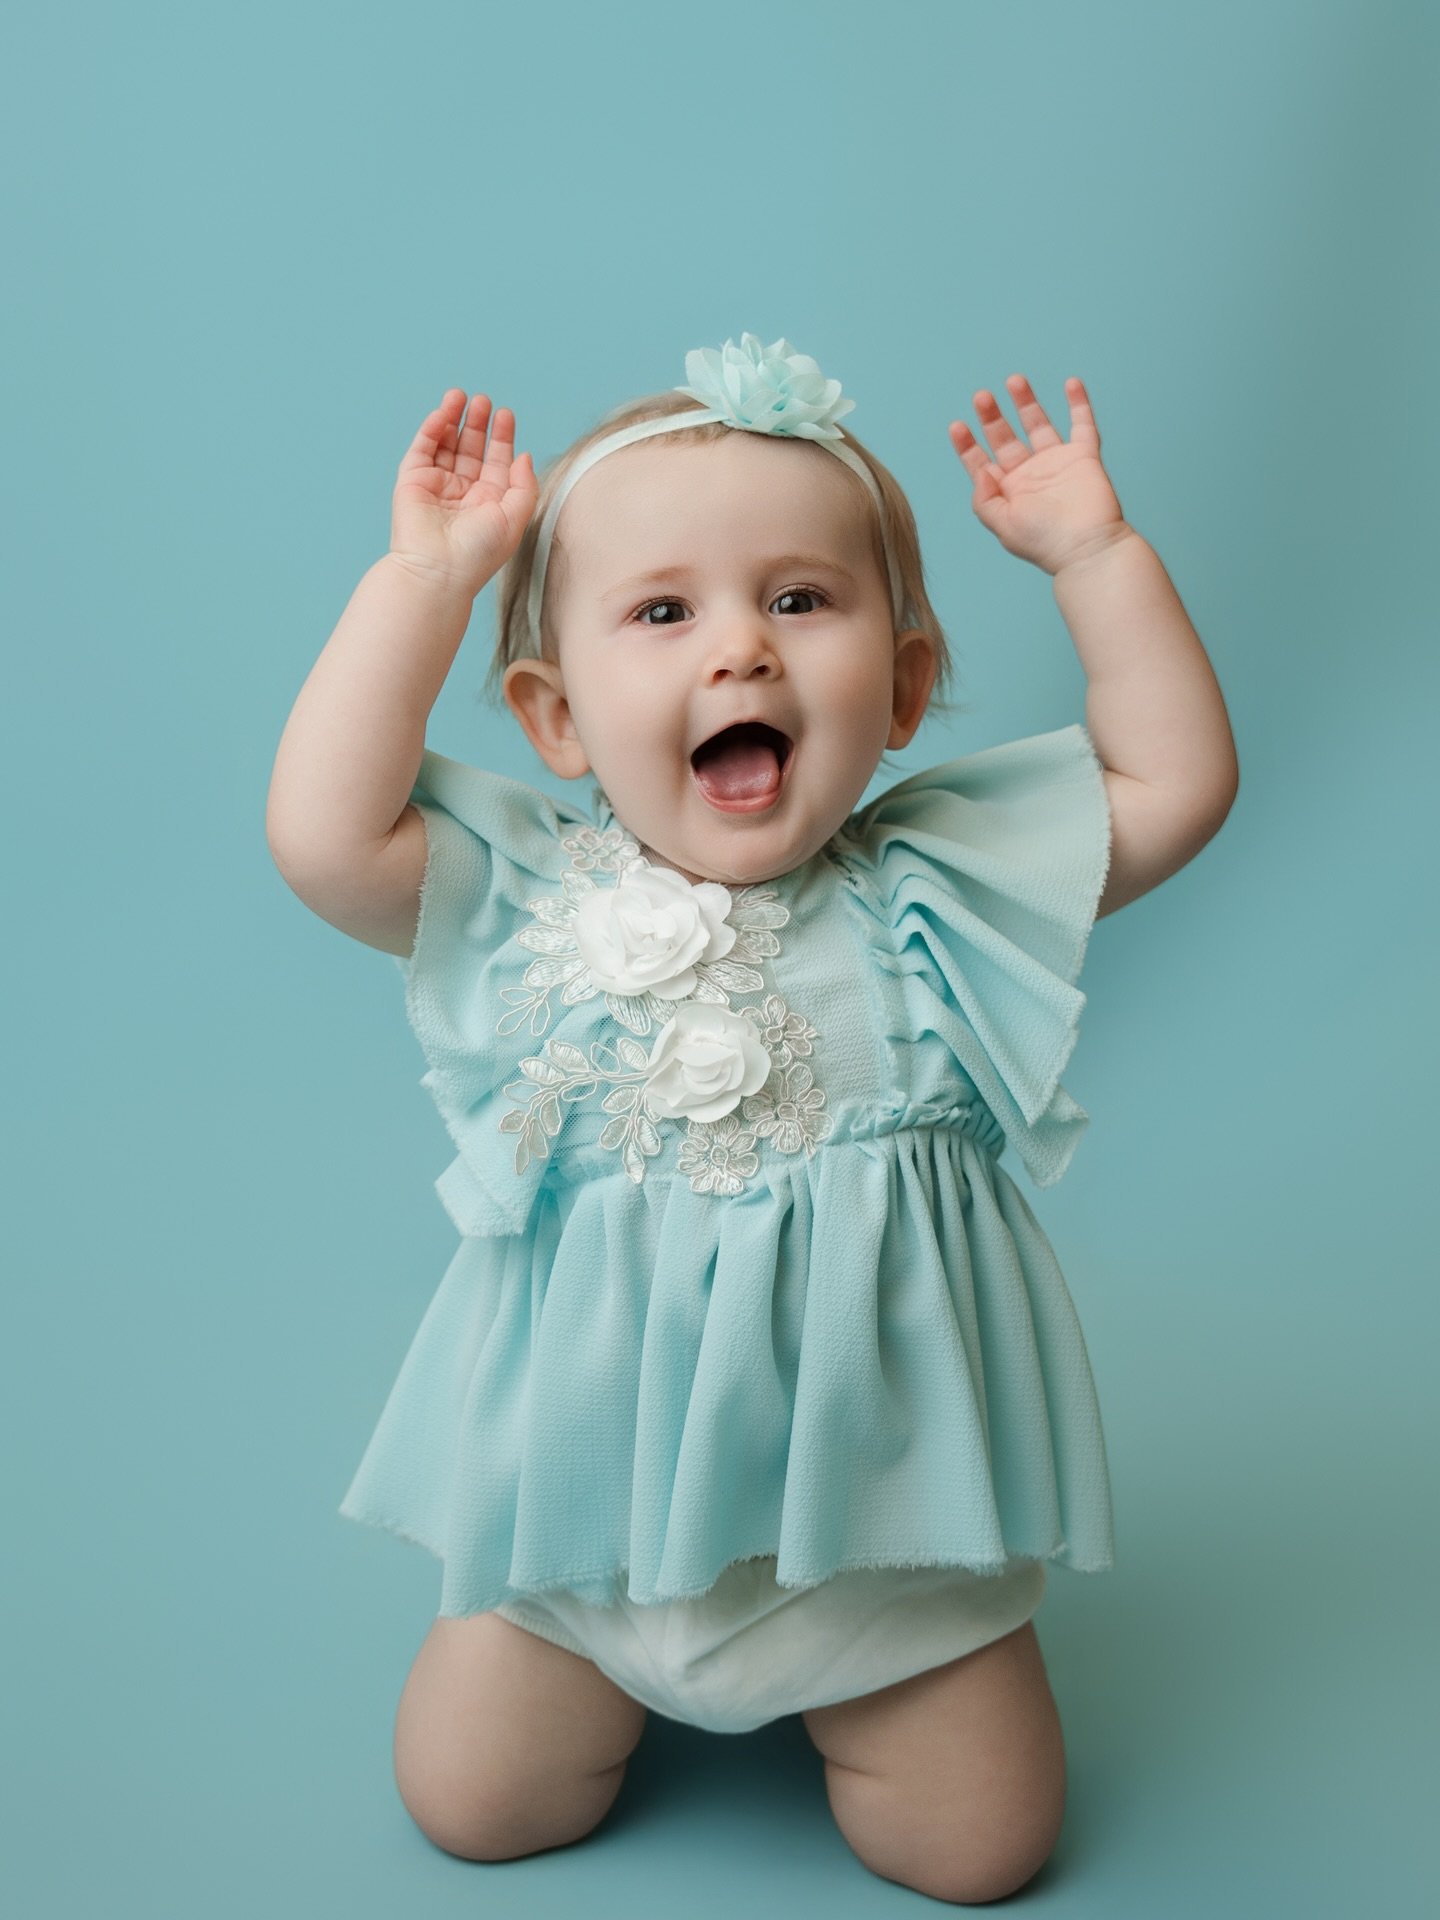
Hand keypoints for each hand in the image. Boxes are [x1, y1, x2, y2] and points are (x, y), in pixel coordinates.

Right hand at [389, 391, 539, 592]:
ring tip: (462, 397)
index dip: (501, 437)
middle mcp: (463, 493)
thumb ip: (525, 486)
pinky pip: (423, 449)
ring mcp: (436, 486)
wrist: (439, 571)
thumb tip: (524, 456)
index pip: (495, 462)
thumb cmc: (479, 553)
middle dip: (477, 423)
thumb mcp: (516, 518)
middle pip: (471, 448)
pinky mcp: (412, 482)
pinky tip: (443, 413)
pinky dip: (432, 429)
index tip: (506, 414)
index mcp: (488, 503)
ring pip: (445, 444)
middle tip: (484, 401)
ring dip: (453, 419)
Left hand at [948, 375, 1129, 575]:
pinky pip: (1083, 425)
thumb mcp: (1002, 525)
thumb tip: (982, 470)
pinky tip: (1071, 383)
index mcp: (1007, 493)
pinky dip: (1079, 403)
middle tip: (981, 397)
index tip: (957, 425)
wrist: (1088, 548)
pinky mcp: (1084, 458)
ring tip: (1014, 380)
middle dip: (992, 417)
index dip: (968, 445)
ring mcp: (1057, 464)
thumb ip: (984, 499)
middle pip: (1006, 438)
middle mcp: (1030, 476)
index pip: (982, 463)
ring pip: (1038, 424)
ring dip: (1026, 402)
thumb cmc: (1045, 542)